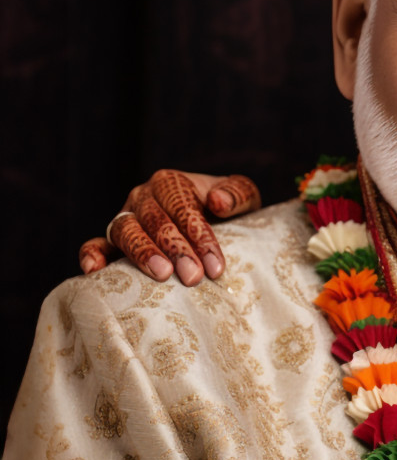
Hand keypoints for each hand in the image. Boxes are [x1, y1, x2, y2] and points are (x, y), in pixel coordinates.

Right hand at [79, 171, 260, 285]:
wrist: (215, 222)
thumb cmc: (228, 211)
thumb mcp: (242, 197)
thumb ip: (236, 194)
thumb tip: (217, 201)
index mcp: (171, 182)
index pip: (182, 207)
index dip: (199, 236)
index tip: (216, 266)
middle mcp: (143, 197)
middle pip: (155, 221)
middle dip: (176, 250)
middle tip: (193, 277)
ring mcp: (126, 217)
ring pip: (125, 231)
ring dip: (142, 253)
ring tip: (162, 275)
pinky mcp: (112, 241)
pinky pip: (96, 244)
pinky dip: (92, 255)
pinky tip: (94, 271)